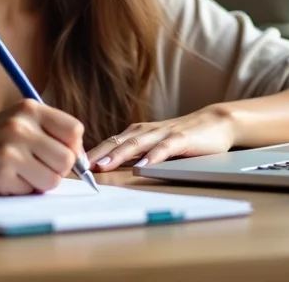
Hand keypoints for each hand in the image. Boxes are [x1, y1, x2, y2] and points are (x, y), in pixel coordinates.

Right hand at [0, 99, 83, 194]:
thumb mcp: (19, 121)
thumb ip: (50, 133)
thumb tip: (83, 160)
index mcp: (29, 108)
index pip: (74, 130)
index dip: (74, 147)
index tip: (61, 154)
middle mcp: (21, 126)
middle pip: (67, 158)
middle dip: (58, 169)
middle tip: (39, 167)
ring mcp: (10, 150)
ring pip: (53, 179)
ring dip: (41, 182)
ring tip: (21, 172)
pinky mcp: (1, 174)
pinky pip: (31, 191)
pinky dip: (23, 190)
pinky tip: (6, 179)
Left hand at [87, 106, 235, 171]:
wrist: (214, 123)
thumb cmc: (182, 137)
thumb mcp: (154, 144)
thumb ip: (135, 152)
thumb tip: (108, 166)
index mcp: (138, 132)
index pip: (110, 141)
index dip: (93, 151)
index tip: (74, 162)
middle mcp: (147, 130)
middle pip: (118, 141)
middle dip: (98, 153)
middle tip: (80, 165)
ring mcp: (164, 133)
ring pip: (137, 143)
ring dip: (119, 154)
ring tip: (103, 165)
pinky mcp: (182, 139)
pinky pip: (165, 148)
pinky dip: (152, 157)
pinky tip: (143, 166)